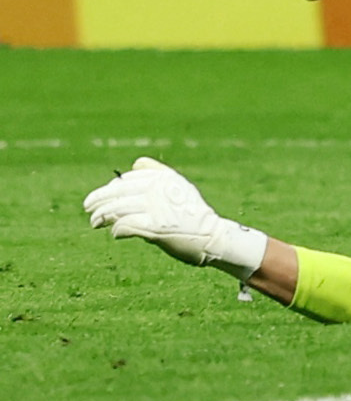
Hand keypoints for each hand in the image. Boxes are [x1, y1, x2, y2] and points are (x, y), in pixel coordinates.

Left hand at [85, 157, 268, 277]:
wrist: (213, 237)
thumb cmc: (192, 214)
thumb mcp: (178, 186)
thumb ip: (158, 174)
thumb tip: (136, 163)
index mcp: (165, 177)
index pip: (127, 179)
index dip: (110, 188)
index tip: (100, 198)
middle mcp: (160, 189)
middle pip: (118, 192)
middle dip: (98, 200)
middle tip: (88, 209)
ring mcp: (158, 207)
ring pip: (117, 208)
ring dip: (102, 216)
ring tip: (94, 223)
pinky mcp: (156, 226)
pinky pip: (125, 225)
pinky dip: (117, 229)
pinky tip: (115, 233)